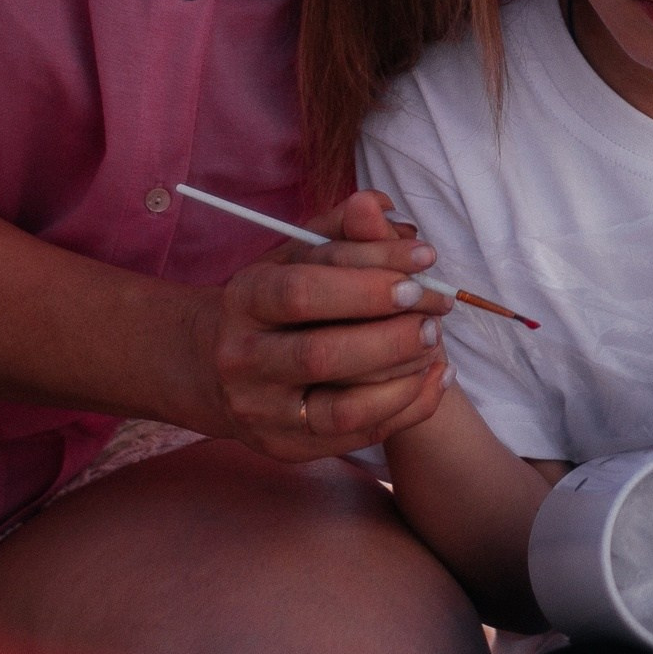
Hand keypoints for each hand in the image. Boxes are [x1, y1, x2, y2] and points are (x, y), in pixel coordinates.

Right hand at [196, 189, 450, 458]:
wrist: (215, 367)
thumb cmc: (276, 300)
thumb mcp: (299, 255)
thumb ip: (343, 230)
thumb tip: (378, 206)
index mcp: (244, 299)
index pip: (303, 291)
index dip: (369, 280)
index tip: (425, 265)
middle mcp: (243, 359)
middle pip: (324, 355)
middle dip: (393, 335)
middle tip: (437, 314)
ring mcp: (262, 412)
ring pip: (343, 408)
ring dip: (404, 376)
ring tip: (436, 344)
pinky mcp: (286, 448)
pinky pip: (358, 437)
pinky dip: (409, 407)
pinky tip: (437, 376)